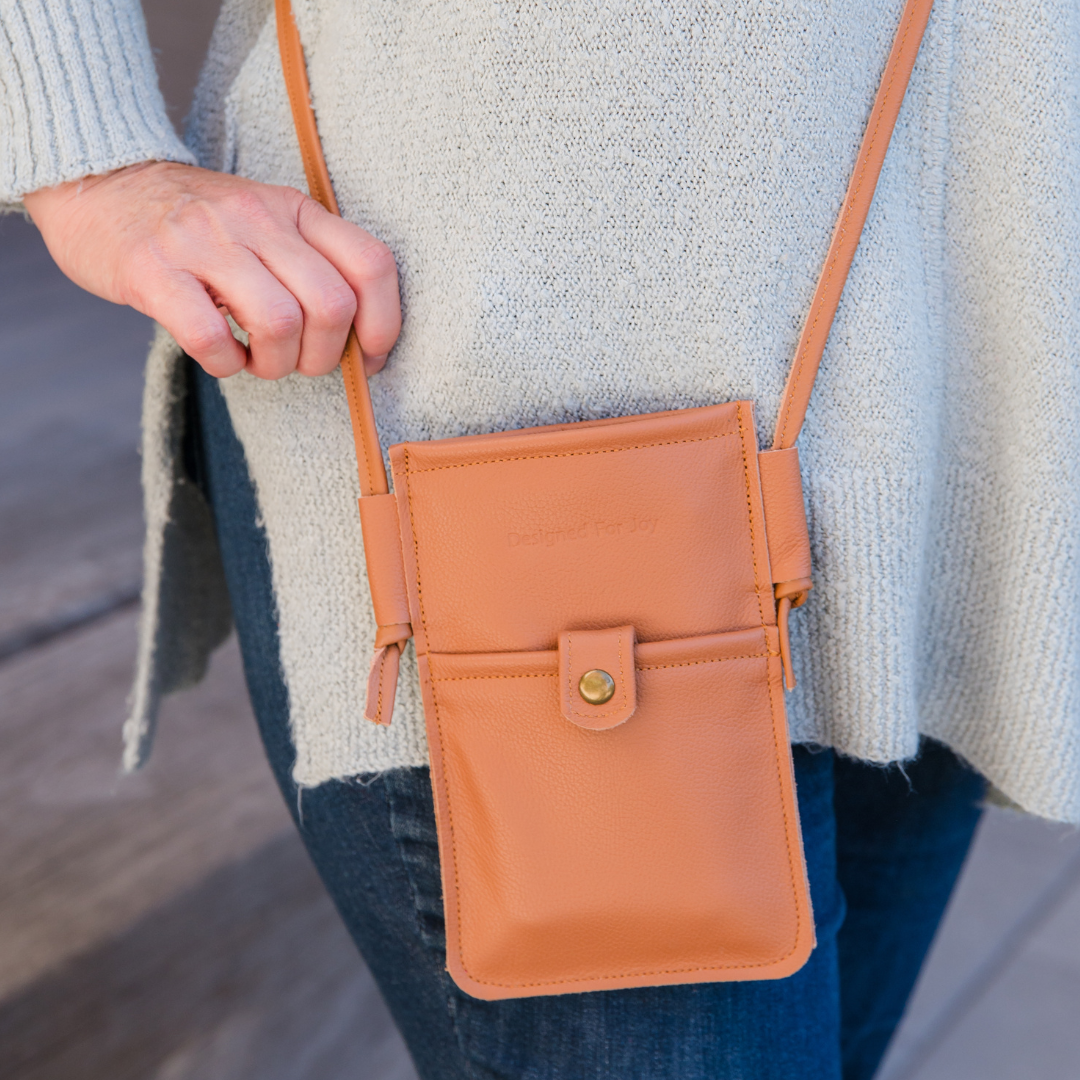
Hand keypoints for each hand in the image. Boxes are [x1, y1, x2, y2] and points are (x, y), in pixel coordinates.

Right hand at [24, 161, 400, 378]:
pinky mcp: (153, 271)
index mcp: (294, 208)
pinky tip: (221, 356)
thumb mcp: (266, 222)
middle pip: (331, 305)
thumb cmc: (197, 224)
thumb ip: (313, 265)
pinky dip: (225, 364)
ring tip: (256, 360)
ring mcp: (204, 241)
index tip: (371, 356)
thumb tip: (364, 343)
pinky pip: (211, 337)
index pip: (371, 264)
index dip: (385, 324)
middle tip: (298, 361)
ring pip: (280, 324)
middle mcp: (256, 217)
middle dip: (325, 356)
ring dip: (276, 363)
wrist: (97, 185)